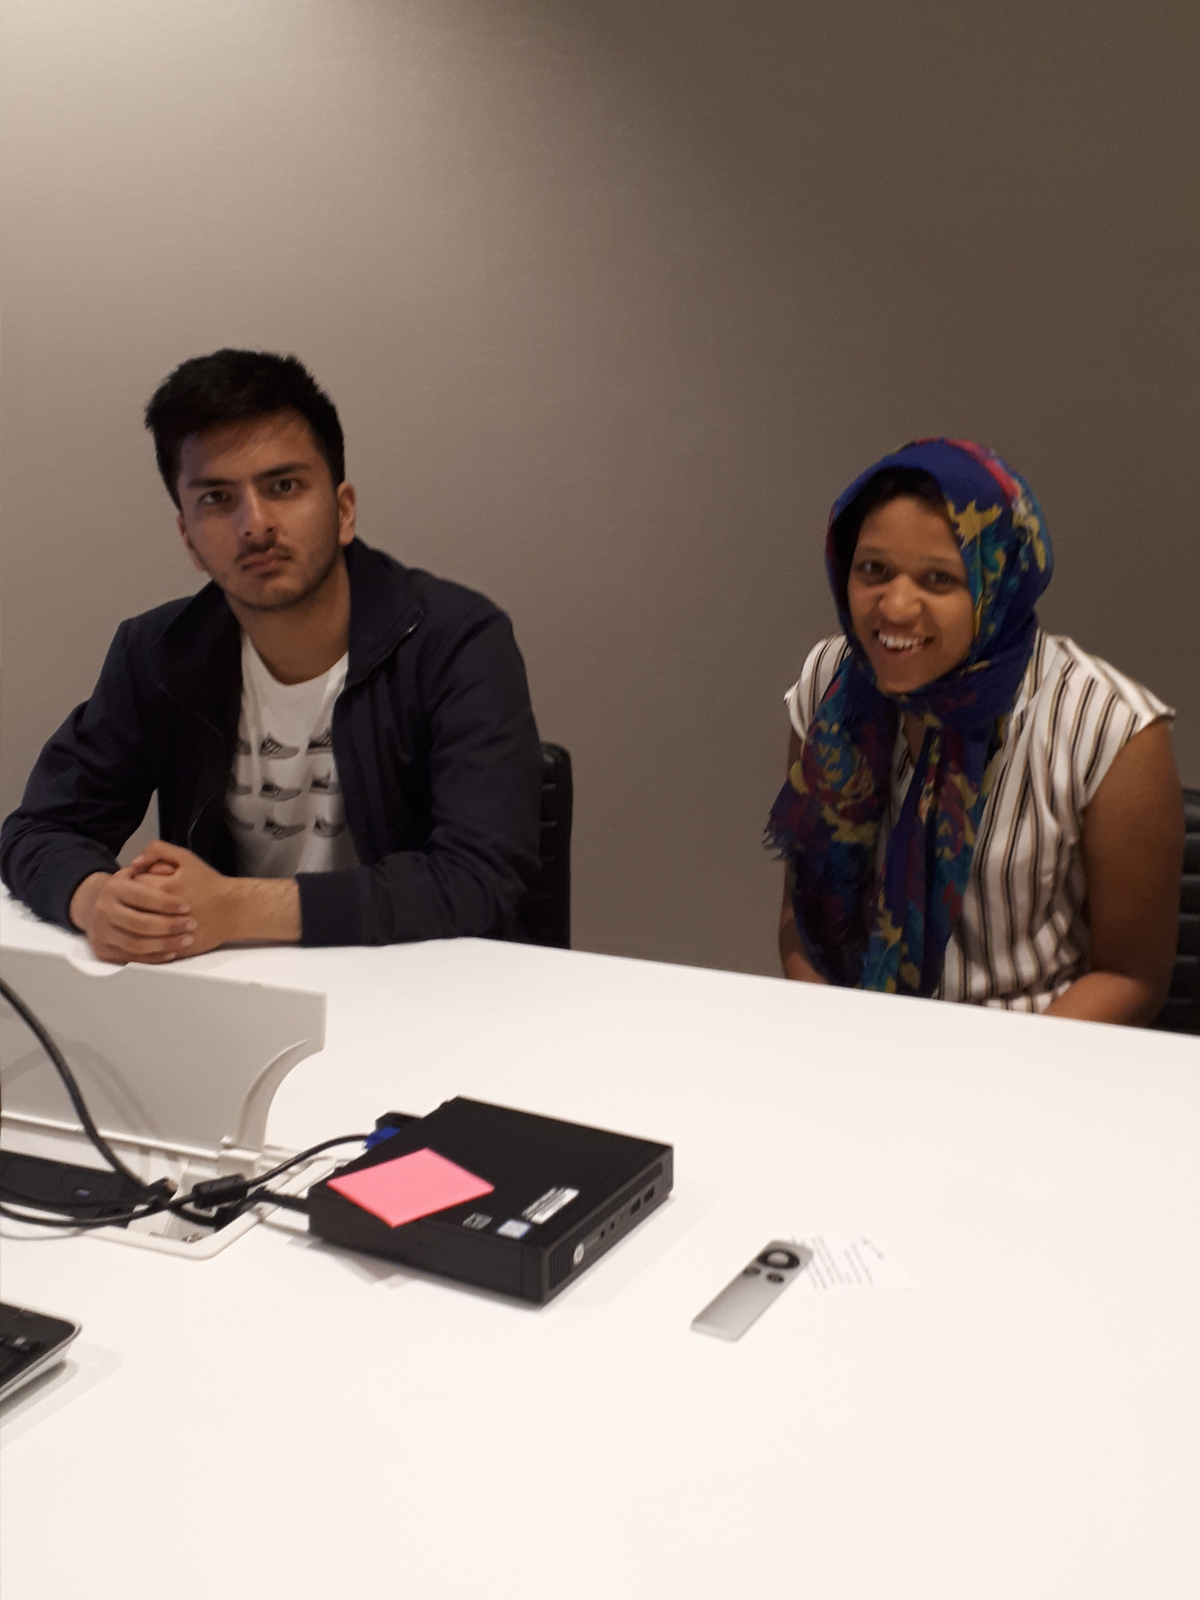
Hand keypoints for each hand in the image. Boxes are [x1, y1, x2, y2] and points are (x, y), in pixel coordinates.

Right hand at [69, 867, 196, 964]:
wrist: (94, 907)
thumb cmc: (125, 889)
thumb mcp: (134, 871)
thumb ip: (152, 861)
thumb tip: (162, 866)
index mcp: (113, 888)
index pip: (143, 896)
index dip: (167, 903)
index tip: (186, 907)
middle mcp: (103, 910)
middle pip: (141, 923)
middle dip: (170, 926)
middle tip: (191, 924)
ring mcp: (101, 932)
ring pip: (137, 944)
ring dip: (166, 944)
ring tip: (186, 939)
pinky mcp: (104, 951)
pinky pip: (132, 959)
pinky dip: (154, 958)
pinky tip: (171, 952)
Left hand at [129, 840, 300, 951]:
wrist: (234, 909)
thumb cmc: (210, 884)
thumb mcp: (186, 858)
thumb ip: (158, 851)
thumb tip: (135, 863)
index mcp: (161, 890)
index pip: (130, 888)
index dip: (133, 885)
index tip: (141, 884)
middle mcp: (161, 914)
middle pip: (131, 909)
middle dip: (135, 904)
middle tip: (144, 901)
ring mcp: (167, 934)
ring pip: (138, 931)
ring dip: (139, 923)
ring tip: (149, 914)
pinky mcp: (173, 948)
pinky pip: (151, 948)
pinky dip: (149, 940)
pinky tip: (154, 932)